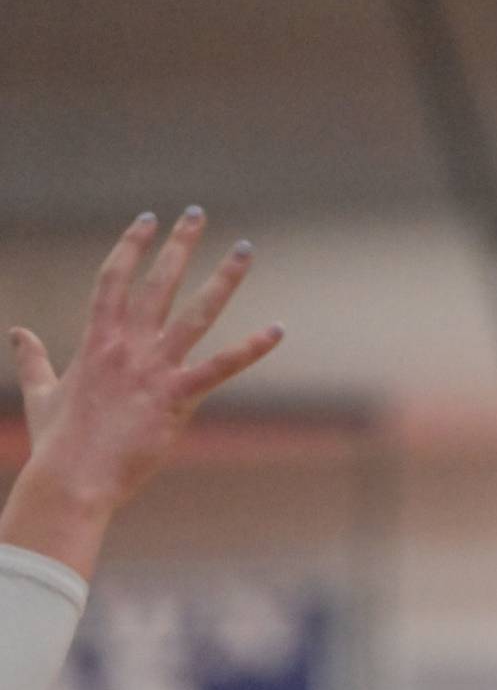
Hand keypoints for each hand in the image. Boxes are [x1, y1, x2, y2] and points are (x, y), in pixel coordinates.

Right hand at [2, 209, 283, 574]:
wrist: (73, 478)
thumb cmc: (57, 443)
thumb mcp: (41, 393)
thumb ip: (32, 359)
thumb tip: (17, 334)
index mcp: (96, 340)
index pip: (115, 278)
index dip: (132, 245)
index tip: (147, 219)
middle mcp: (127, 346)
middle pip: (158, 282)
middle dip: (179, 244)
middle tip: (197, 212)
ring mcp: (154, 369)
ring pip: (195, 312)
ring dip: (223, 279)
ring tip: (245, 249)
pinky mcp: (177, 398)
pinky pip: (221, 367)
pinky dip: (252, 349)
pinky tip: (278, 329)